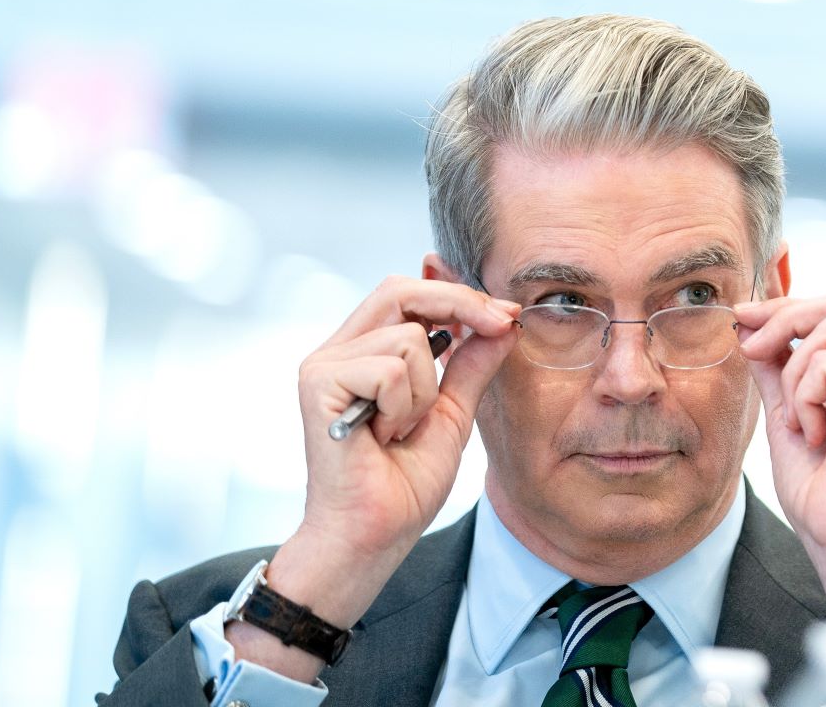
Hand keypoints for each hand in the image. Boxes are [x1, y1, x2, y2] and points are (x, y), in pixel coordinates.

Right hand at [227, 276, 517, 680]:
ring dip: (426, 390)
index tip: (506, 315)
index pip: (409, 294)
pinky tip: (384, 435)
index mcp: (366, 352)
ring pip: (408, 337)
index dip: (460, 295)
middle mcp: (340, 350)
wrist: (374, 535)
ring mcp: (325, 364)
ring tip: (401, 429)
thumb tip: (503, 324)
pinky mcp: (319, 382)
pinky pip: (391, 368)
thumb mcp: (452, 414)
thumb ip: (471, 366)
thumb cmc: (402, 485)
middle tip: (498, 326)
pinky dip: (404, 406)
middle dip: (459, 304)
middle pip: (401, 290)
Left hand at [735, 289, 825, 619]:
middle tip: (746, 343)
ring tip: (797, 425)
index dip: (792, 307)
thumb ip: (779, 371)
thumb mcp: (791, 416)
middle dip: (785, 317)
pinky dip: (804, 398)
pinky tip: (814, 436)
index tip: (744, 317)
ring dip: (793, 378)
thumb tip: (752, 329)